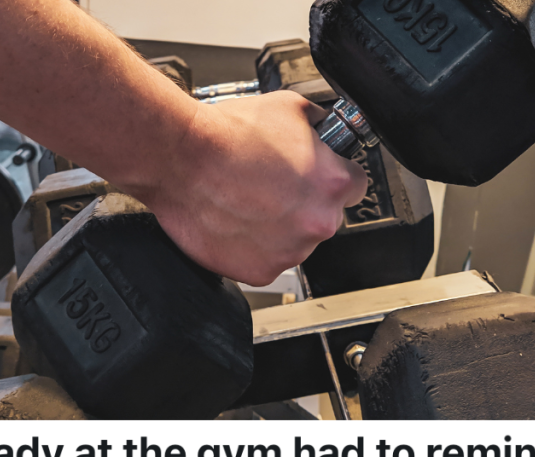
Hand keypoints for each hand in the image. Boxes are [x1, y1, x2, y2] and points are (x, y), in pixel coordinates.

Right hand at [139, 91, 368, 286]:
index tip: (315, 177)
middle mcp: (317, 222)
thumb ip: (319, 125)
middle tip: (271, 187)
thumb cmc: (225, 135)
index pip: (354, 186)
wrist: (179, 158)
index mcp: (333, 183)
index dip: (331, 177)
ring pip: (295, 242)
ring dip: (279, 227)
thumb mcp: (289, 107)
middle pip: (324, 217)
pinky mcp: (259, 271)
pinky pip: (266, 261)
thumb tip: (325, 129)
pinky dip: (253, 247)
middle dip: (303, 204)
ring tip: (248, 202)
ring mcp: (289, 251)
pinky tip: (236, 222)